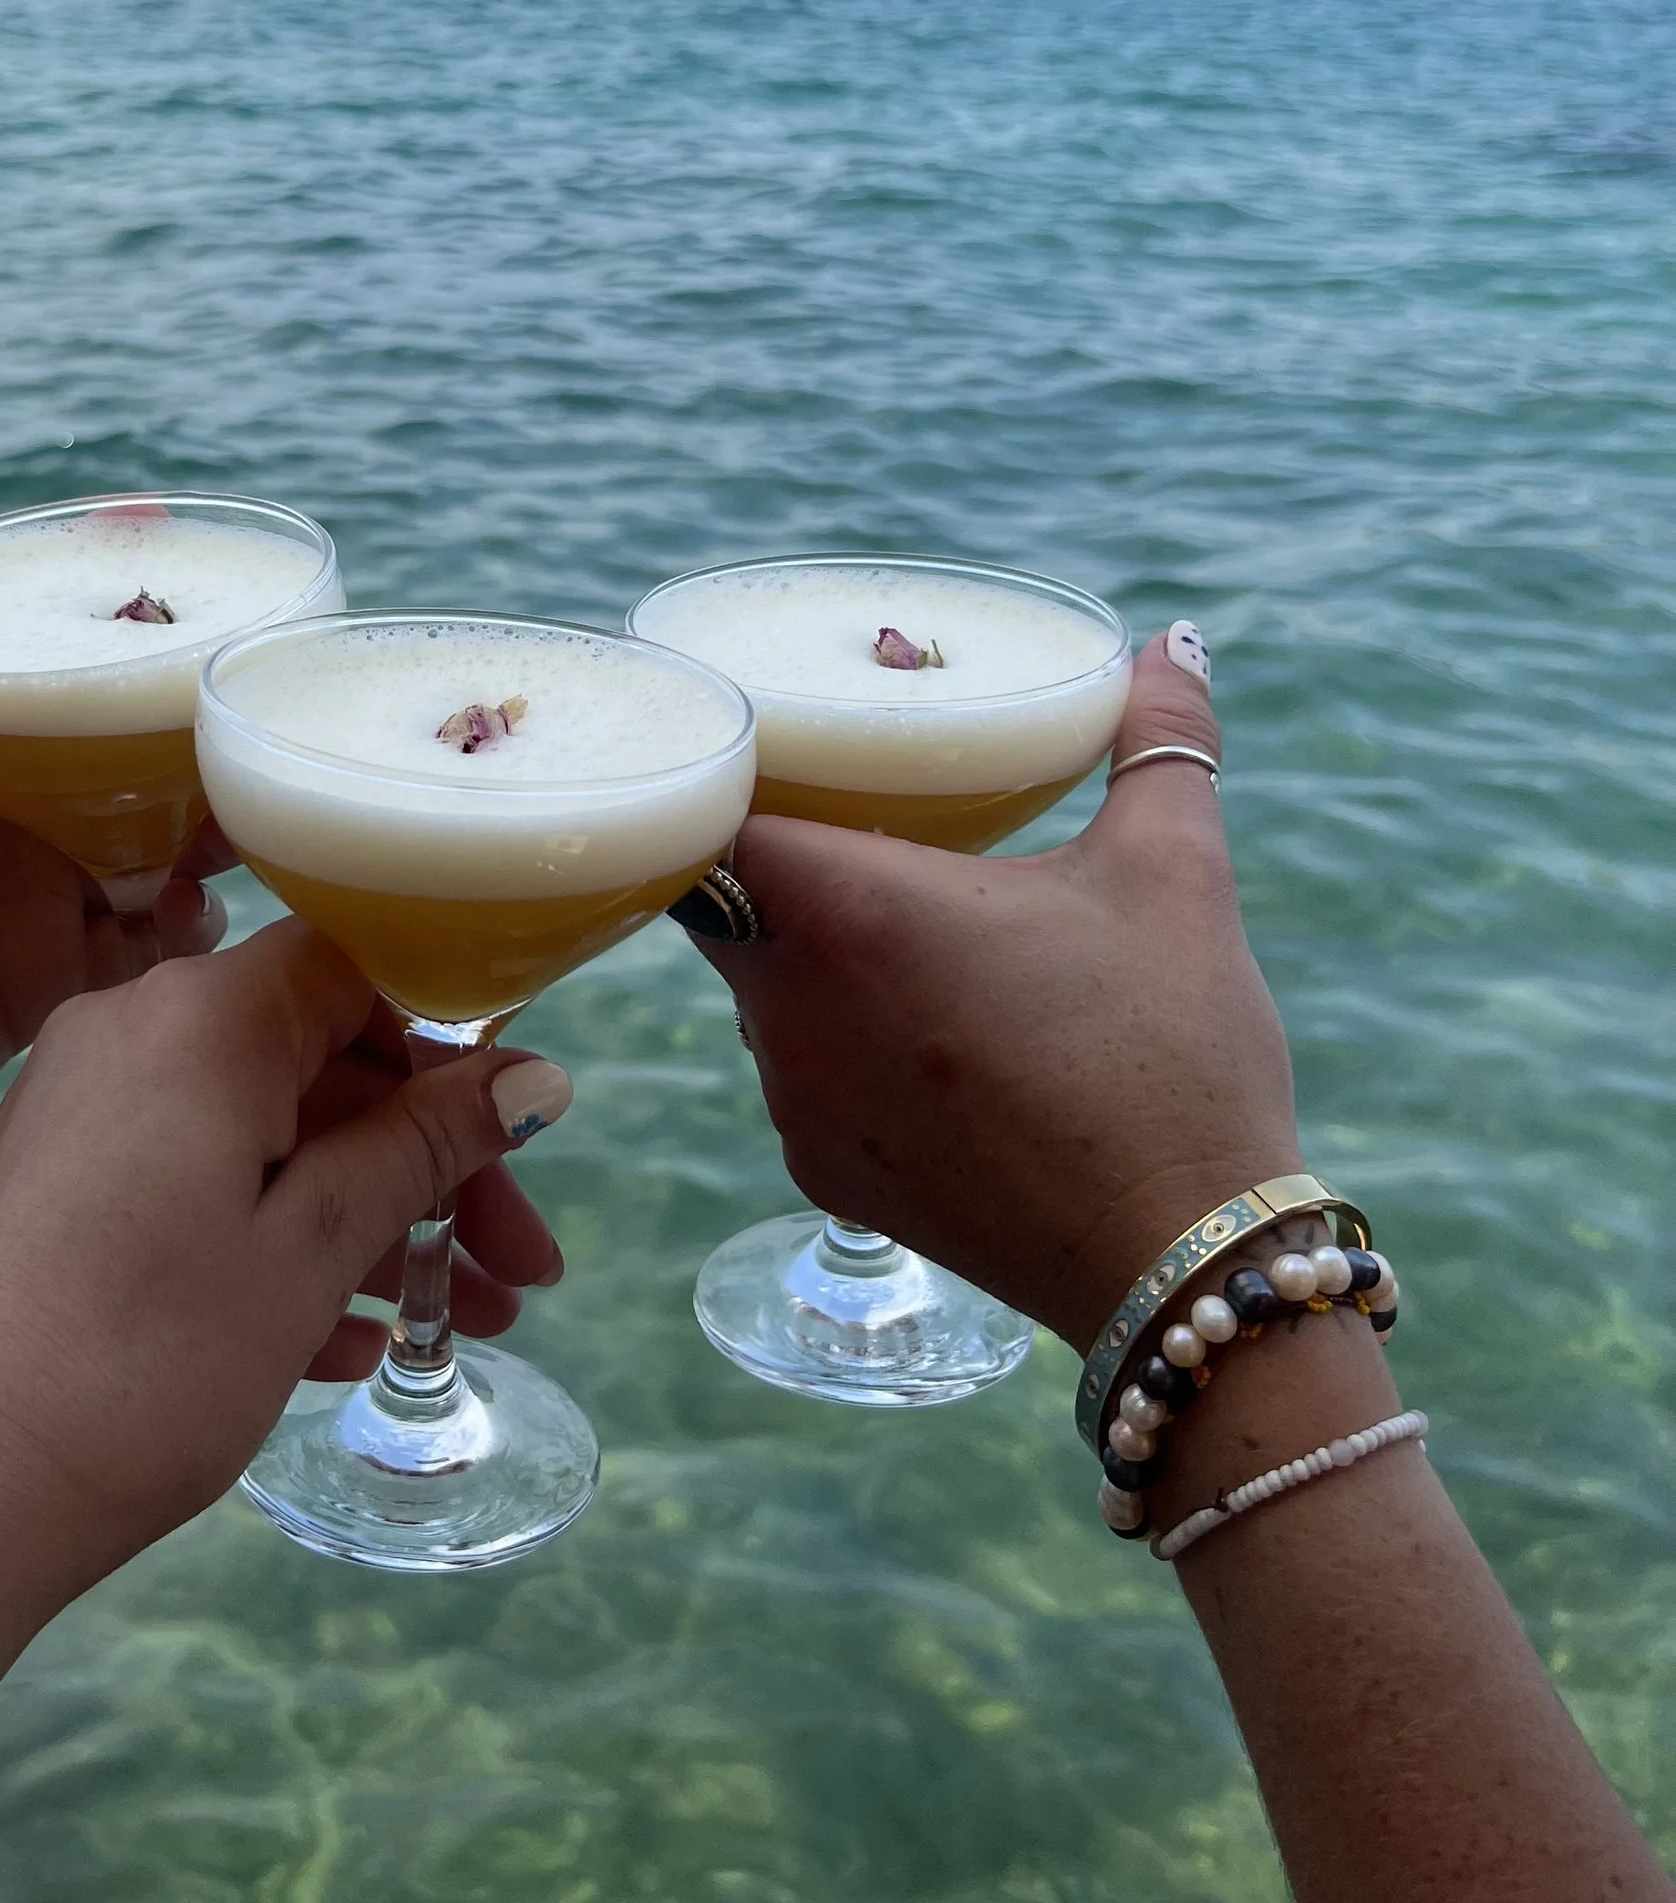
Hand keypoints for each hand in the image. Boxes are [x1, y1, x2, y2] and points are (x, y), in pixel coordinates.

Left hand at [0, 695, 226, 1243]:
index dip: (115, 645)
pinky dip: (181, 936)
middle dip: (189, 753)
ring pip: (149, 849)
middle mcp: (2, 814)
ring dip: (201, 841)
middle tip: (256, 759)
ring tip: (239, 847)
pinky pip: (140, 949)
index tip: (191, 612)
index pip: (40, 679)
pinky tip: (194, 933)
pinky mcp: (48, 981)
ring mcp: (32, 896)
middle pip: (121, 763)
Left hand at [0, 919, 573, 1582]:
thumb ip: (420, 1149)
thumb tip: (533, 1078)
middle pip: (320, 1063)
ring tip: (452, 1326)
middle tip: (517, 1276)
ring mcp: (82, 1106)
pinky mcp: (54, 1183)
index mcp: (201, 1013)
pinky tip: (343, 1348)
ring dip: (365, 1220)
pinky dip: (275, 1245)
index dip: (453, 1048)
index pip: (360, 968)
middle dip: (429, 1167)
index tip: (522, 1146)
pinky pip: (196, 1181)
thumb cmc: (146, 1360)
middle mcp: (133, 1027)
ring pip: (263, 1133)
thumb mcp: (309, 1250)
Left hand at [697, 630, 1296, 1351]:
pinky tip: (932, 1033)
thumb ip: (1160, 741)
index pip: (717, 817)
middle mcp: (790, 1007)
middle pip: (728, 900)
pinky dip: (845, 1042)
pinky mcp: (825, 1176)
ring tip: (907, 925)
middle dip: (783, 858)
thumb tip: (1175, 642)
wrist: (1185, 1259)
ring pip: (763, 990)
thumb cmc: (1171, 1053)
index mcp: (848, 912)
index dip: (736, 776)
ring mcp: (797, 1103)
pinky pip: (801, 1075)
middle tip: (856, 815)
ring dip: (814, 954)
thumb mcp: (1174, 872)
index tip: (782, 749)